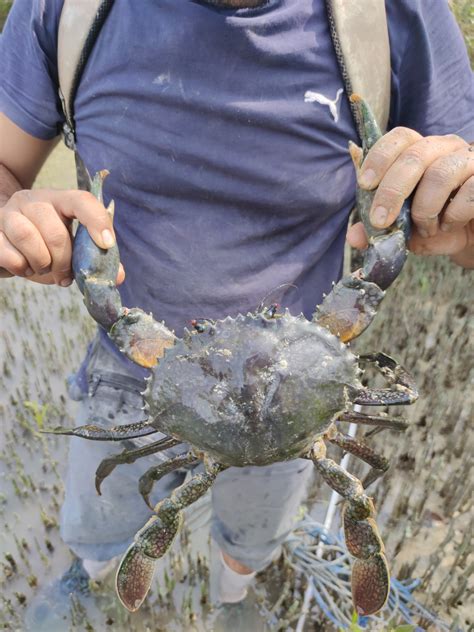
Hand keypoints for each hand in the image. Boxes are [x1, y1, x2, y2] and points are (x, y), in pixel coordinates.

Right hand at [0, 189, 124, 284]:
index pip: (82, 200)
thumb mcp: (70, 247)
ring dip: (41, 263)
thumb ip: (94, 259)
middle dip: (64, 261)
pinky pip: (7, 252)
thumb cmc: (43, 242)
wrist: (3, 237)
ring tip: (43, 269)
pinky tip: (24, 268)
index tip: (107, 244)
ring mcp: (9, 213)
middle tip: (64, 274)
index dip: (97, 222)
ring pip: (27, 236)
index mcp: (59, 199)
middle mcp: (33, 200)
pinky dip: (20, 267)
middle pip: (55, 231)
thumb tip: (117, 277)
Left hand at [346, 128, 473, 267]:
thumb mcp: (405, 228)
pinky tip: (449, 225)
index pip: (399, 138)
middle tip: (380, 221)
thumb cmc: (438, 224)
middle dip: (391, 191)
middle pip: (415, 156)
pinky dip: (453, 215)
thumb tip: (353, 237)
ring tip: (426, 229)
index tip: (364, 184)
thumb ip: (380, 228)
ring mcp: (471, 161)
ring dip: (425, 210)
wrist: (473, 236)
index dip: (379, 157)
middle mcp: (446, 148)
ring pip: (440, 174)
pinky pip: (470, 191)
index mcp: (421, 151)